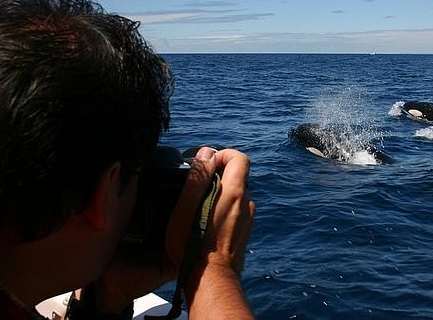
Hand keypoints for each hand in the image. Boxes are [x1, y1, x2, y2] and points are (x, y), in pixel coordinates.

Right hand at [165, 147, 255, 317]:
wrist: (211, 280)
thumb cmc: (193, 246)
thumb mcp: (185, 208)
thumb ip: (197, 177)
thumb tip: (207, 153)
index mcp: (234, 192)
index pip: (240, 158)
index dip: (223, 154)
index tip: (206, 164)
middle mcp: (246, 203)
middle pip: (236, 177)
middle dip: (217, 176)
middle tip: (195, 190)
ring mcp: (248, 219)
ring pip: (235, 195)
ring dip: (219, 195)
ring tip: (197, 211)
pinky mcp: (245, 232)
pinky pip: (235, 212)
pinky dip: (223, 211)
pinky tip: (206, 226)